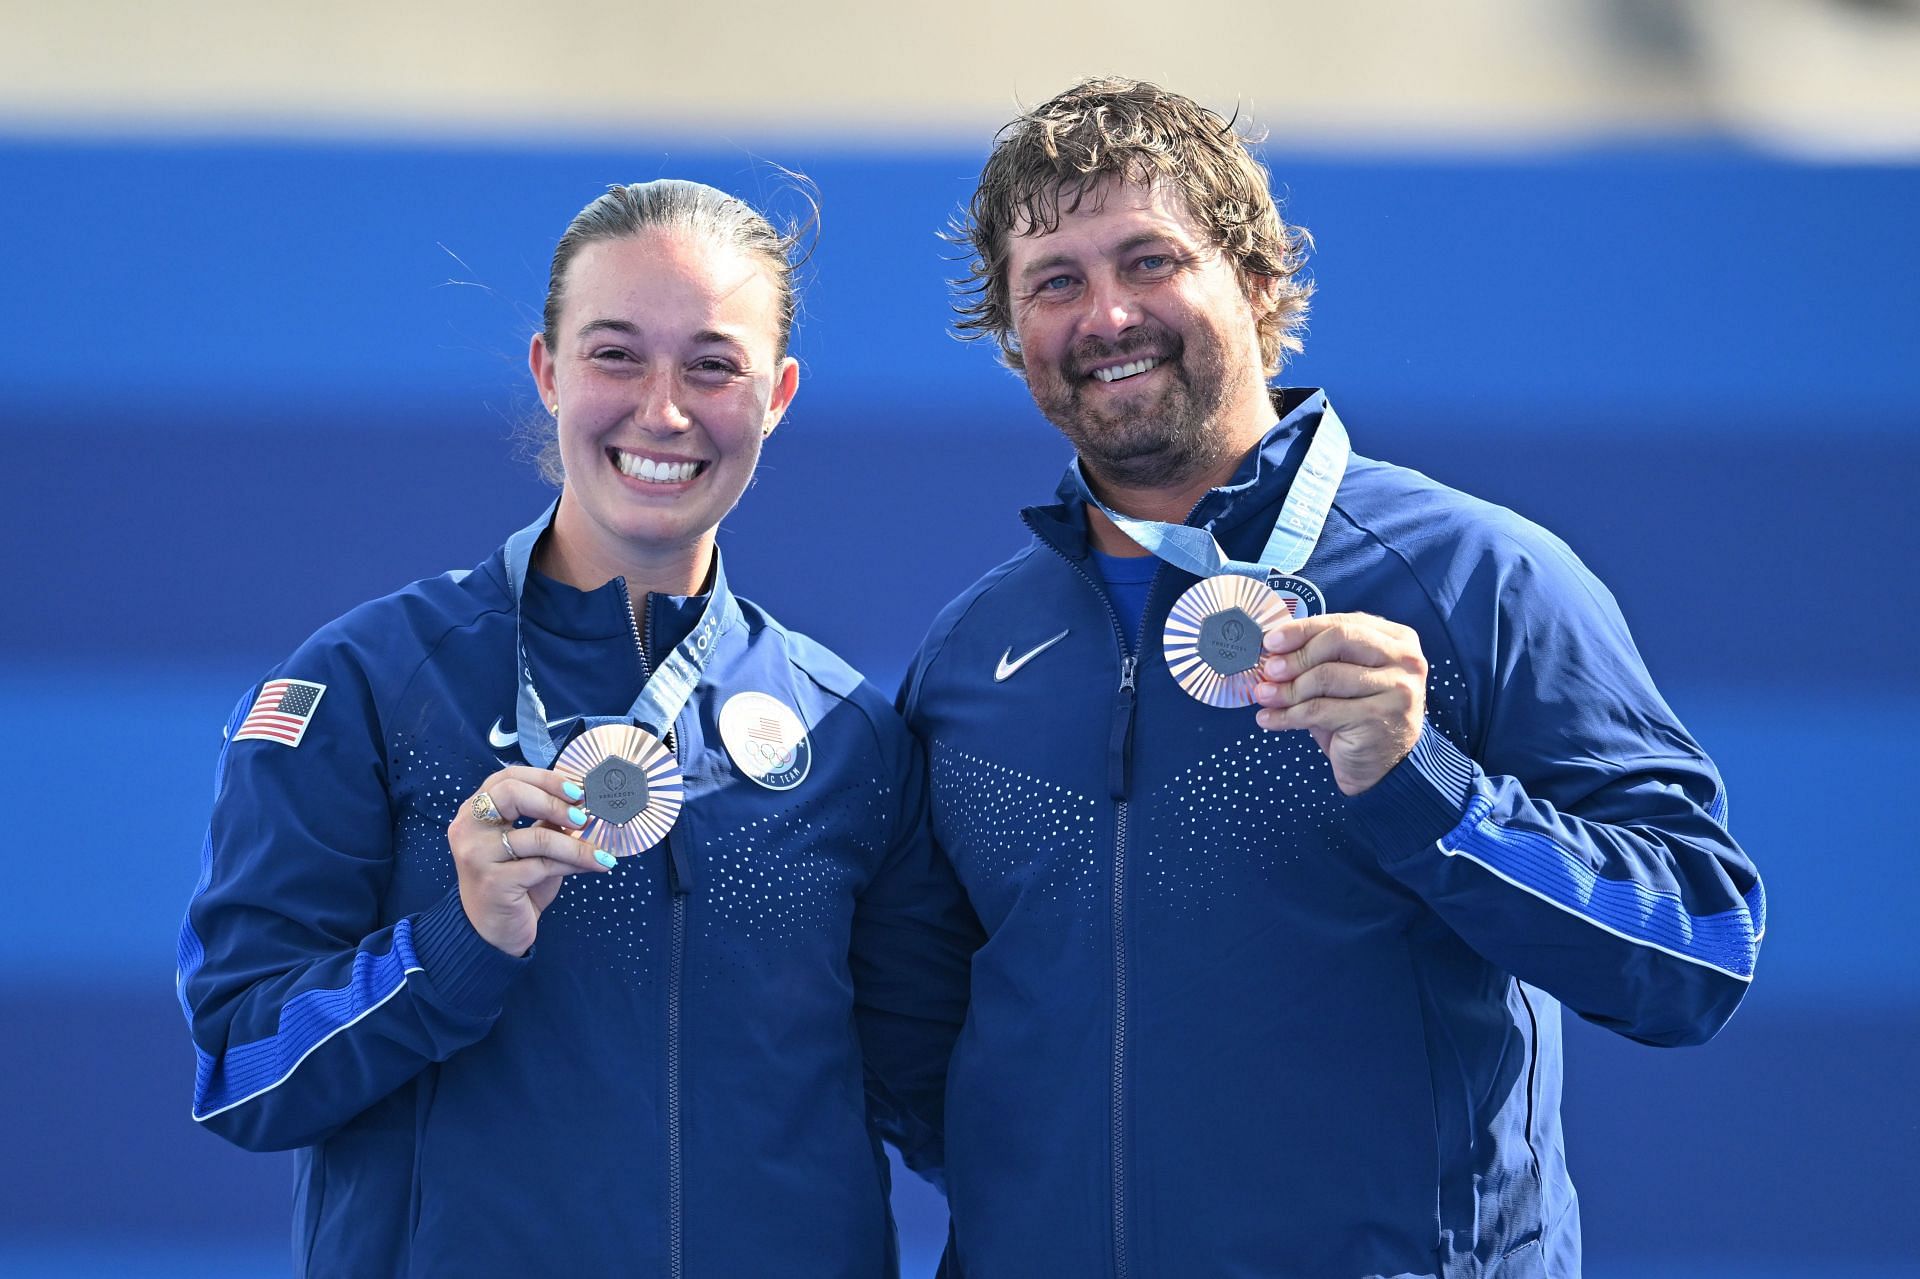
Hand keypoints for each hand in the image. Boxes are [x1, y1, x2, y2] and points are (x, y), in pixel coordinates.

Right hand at [449, 767, 615, 955]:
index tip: (577, 790)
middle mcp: (468, 827)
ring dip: (576, 844)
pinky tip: (594, 865)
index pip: (507, 777)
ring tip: (600, 852)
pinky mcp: (493, 881)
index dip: (545, 778)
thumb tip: (583, 800)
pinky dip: (574, 863)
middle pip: (512, 793)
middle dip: (555, 801)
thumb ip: (547, 820)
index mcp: (475, 811)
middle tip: (584, 816)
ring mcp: (477, 854)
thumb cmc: (515, 883)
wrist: (495, 932)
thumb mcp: (531, 845)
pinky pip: (543, 865)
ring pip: (537, 835)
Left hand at [1252, 613, 1426, 796]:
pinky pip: (1319, 710)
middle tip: (1269, 670)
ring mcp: (1396, 688)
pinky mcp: (1379, 717)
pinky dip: (1287, 715)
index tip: (1271, 641)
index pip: (1343, 623)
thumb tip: (1272, 649)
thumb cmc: (1358, 716)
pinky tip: (1269, 719)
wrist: (1384, 768)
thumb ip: (1319, 658)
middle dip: (1295, 656)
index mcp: (1398, 639)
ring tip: (1264, 696)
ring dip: (1287, 689)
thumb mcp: (1343, 679)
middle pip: (1337, 641)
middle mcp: (1404, 660)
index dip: (1302, 629)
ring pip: (1325, 677)